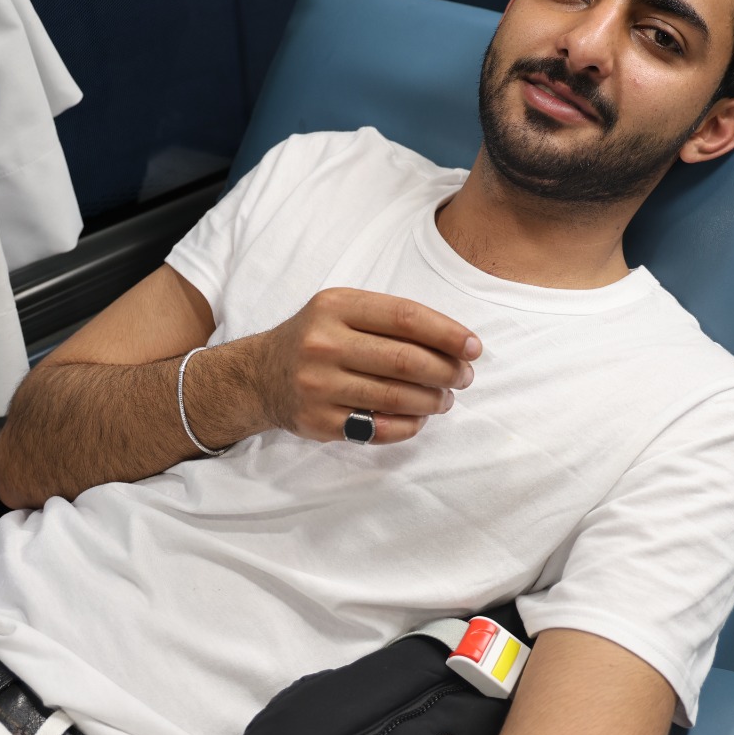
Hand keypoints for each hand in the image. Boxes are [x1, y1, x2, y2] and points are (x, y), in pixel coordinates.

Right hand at [251, 288, 480, 443]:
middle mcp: (323, 344)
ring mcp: (318, 385)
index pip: (405, 318)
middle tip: (464, 377)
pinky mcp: (318, 421)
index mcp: (335, 306)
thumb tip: (456, 344)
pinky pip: (379, 428)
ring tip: (445, 399)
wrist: (259, 375)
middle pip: (405, 360)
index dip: (447, 334)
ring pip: (396, 397)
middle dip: (447, 371)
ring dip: (433, 400)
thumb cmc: (317, 338)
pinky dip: (409, 425)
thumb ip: (390, 319)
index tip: (474, 347)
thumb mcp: (342, 310)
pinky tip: (419, 418)